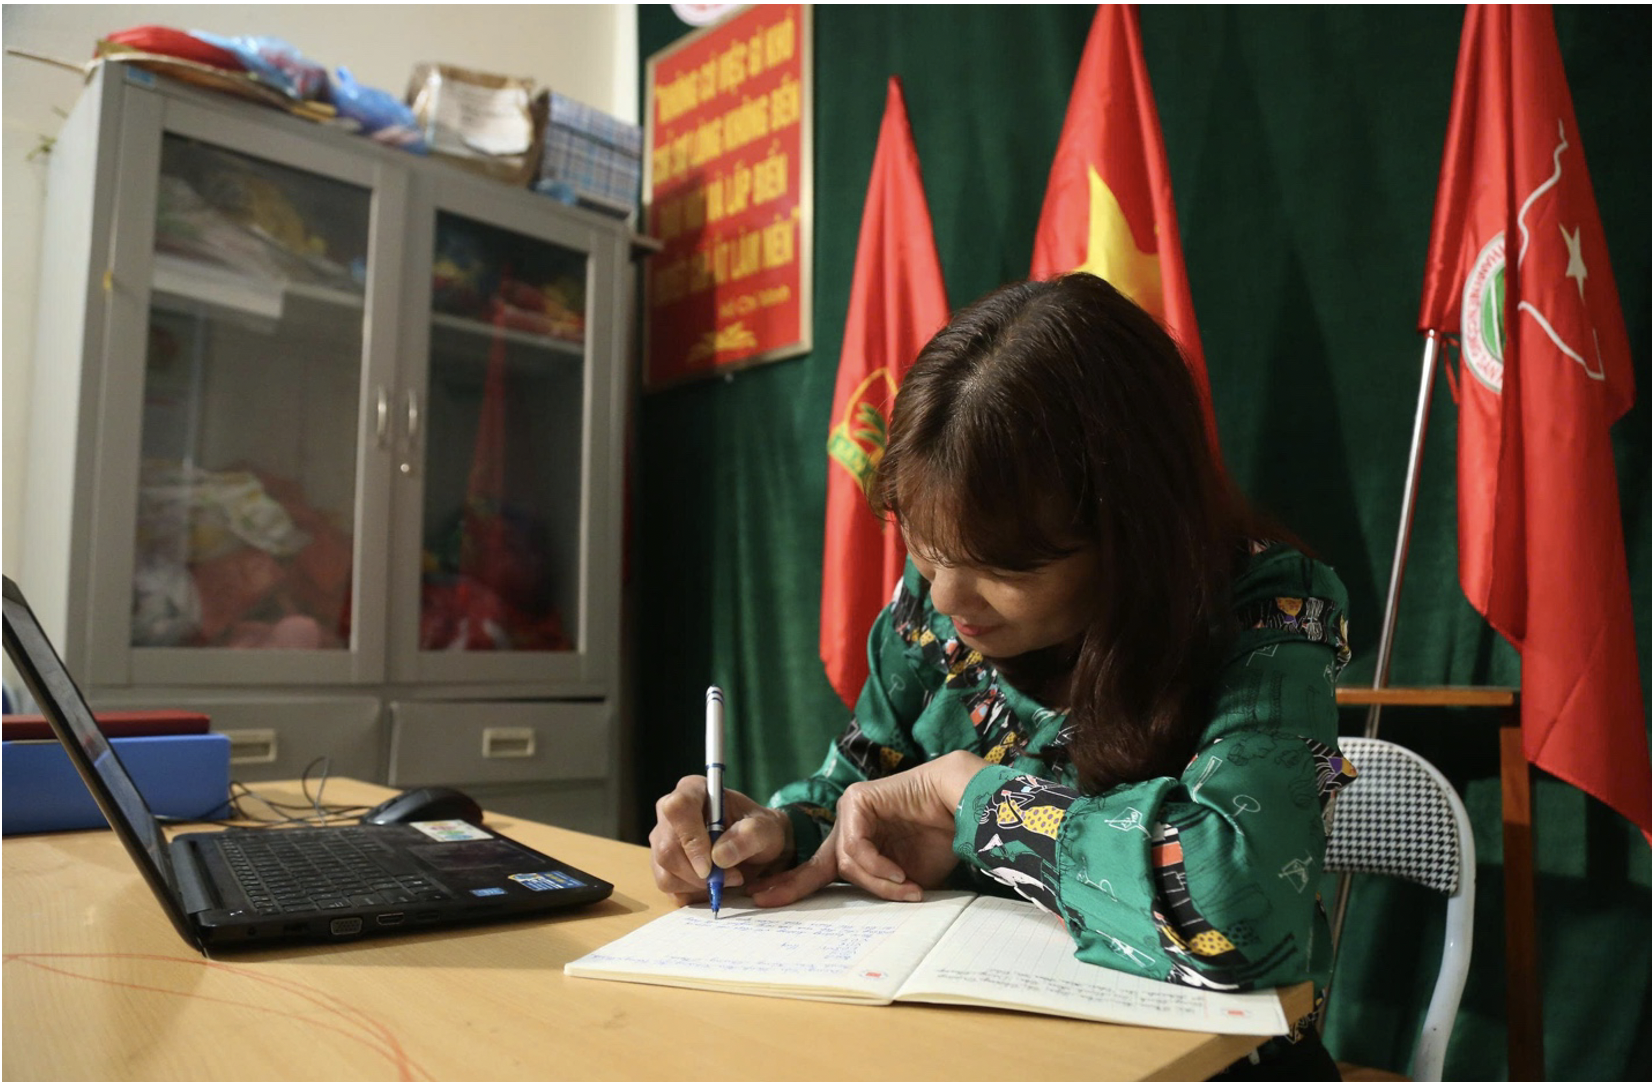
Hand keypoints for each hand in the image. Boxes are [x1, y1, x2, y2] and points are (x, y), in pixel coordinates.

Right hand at [648, 775, 792, 904]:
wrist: (755, 845)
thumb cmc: (758, 830)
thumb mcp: (767, 829)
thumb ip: (749, 836)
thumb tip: (718, 856)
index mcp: (692, 790)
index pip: (677, 809)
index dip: (691, 840)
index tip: (711, 866)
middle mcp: (669, 813)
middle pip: (667, 848)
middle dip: (699, 873)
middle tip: (732, 877)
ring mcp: (661, 840)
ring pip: (665, 872)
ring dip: (698, 885)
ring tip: (726, 878)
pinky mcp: (661, 865)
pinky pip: (667, 887)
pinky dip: (692, 893)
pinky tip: (711, 884)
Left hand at [751, 751, 986, 906]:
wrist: (963, 806)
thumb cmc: (940, 841)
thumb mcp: (906, 880)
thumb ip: (881, 890)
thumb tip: (858, 923)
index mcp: (859, 845)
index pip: (819, 871)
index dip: (793, 887)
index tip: (763, 901)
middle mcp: (850, 826)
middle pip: (823, 865)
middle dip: (797, 885)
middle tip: (768, 900)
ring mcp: (851, 811)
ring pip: (846, 861)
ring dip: (878, 882)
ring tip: (906, 888)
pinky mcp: (857, 801)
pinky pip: (855, 846)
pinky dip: (878, 865)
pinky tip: (900, 873)